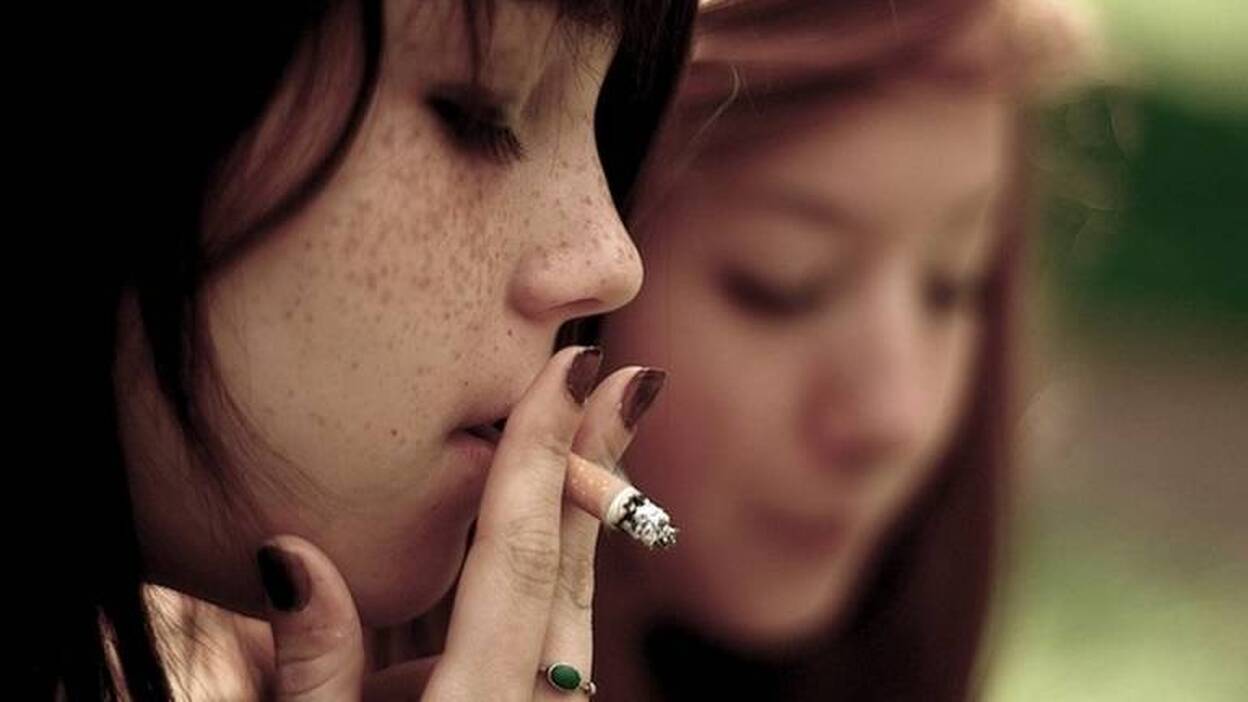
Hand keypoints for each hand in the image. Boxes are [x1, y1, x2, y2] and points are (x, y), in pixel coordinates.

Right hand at [256, 346, 664, 699]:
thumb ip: (313, 669)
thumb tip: (290, 549)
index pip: (521, 552)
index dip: (545, 452)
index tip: (578, 369)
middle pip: (571, 564)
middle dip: (594, 464)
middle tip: (627, 378)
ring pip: (564, 606)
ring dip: (567, 525)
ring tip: (578, 438)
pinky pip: (542, 648)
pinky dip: (535, 593)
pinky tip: (488, 574)